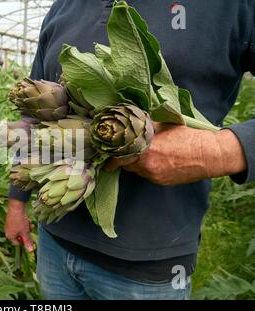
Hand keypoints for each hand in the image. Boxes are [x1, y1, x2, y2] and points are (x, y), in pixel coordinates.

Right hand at [5, 199, 34, 251]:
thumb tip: (30, 251)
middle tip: (30, 229)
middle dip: (26, 233)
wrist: (16, 206)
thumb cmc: (20, 221)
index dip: (24, 241)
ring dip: (26, 228)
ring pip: (20, 230)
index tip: (30, 238)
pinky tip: (27, 219)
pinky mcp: (12, 219)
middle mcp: (8, 231)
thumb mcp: (25, 232)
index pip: (17, 243)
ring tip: (30, 224)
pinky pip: (19, 224)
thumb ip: (28, 242)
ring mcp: (9, 225)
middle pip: (20, 236)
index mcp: (10, 236)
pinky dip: (24, 223)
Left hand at [104, 123, 246, 185]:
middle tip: (124, 153)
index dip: (111, 159)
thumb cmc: (186, 136)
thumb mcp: (163, 125)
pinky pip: (147, 175)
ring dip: (136, 164)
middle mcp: (148, 165)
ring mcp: (154, 175)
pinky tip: (157, 160)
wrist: (209, 155)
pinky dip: (147, 169)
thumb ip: (145, 126)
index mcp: (146, 149)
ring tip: (145, 154)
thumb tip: (130, 122)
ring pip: (137, 171)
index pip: (120, 156)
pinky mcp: (161, 182)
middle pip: (127, 165)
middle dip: (124, 159)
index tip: (107, 160)